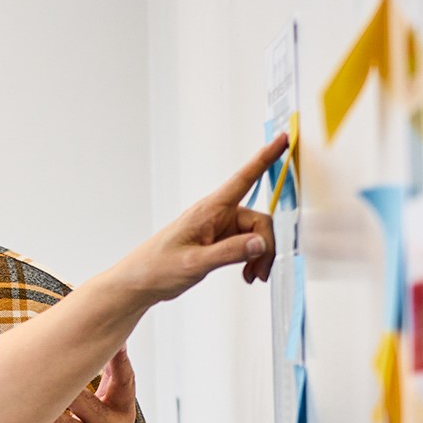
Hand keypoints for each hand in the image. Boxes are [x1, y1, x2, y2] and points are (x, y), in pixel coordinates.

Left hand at [37, 348, 137, 422]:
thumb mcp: (104, 412)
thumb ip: (100, 382)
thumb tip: (83, 335)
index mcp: (121, 411)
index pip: (124, 382)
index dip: (119, 361)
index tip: (116, 339)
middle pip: (82, 401)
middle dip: (58, 390)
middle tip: (34, 372)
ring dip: (44, 418)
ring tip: (28, 408)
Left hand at [113, 135, 285, 302]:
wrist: (140, 282)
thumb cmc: (157, 267)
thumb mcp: (194, 262)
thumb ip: (229, 252)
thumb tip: (260, 243)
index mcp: (209, 210)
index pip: (244, 178)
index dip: (265, 158)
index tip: (281, 140)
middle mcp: (217, 215)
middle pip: (259, 220)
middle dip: (265, 246)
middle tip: (259, 271)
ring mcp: (218, 228)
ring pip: (255, 235)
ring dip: (258, 256)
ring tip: (251, 275)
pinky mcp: (218, 241)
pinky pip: (246, 245)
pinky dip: (250, 259)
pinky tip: (245, 273)